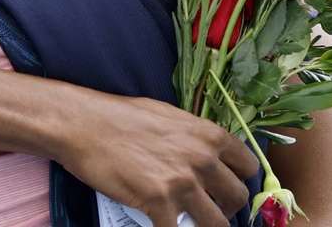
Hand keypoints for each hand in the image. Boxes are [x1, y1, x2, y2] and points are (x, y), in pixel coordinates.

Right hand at [55, 91, 258, 226]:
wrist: (83, 125)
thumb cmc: (120, 116)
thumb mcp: (168, 115)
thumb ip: (193, 137)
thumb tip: (207, 155)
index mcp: (208, 135)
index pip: (249, 167)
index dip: (238, 181)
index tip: (225, 189)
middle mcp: (203, 159)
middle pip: (237, 198)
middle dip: (225, 208)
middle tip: (205, 210)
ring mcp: (183, 183)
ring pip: (217, 224)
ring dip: (204, 226)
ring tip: (187, 222)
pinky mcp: (159, 204)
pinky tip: (162, 225)